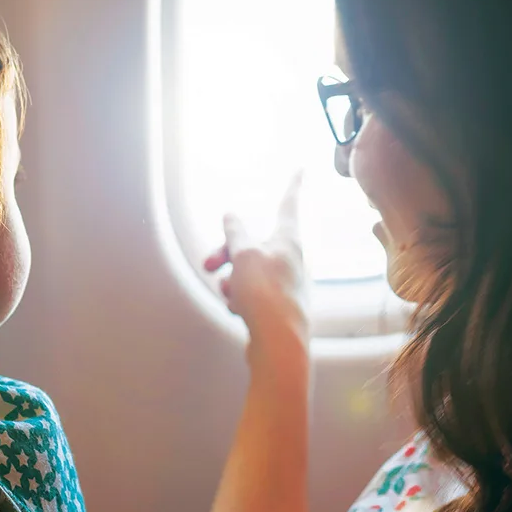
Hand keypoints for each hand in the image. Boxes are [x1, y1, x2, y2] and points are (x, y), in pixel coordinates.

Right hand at [204, 173, 307, 346]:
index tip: (302, 167)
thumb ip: (235, 232)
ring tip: (230, 295)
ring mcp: (286, 283)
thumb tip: (232, 214)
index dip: (293, 184)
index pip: (289, 203)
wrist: (279, 344)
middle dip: (227, 252)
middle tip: (209, 264)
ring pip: (248, 270)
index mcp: (289, 240)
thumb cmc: (265, 295)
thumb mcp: (243, 256)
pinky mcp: (277, 306)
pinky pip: (251, 293)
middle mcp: (291, 259)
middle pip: (254, 243)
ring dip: (232, 280)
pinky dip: (239, 298)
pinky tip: (237, 310)